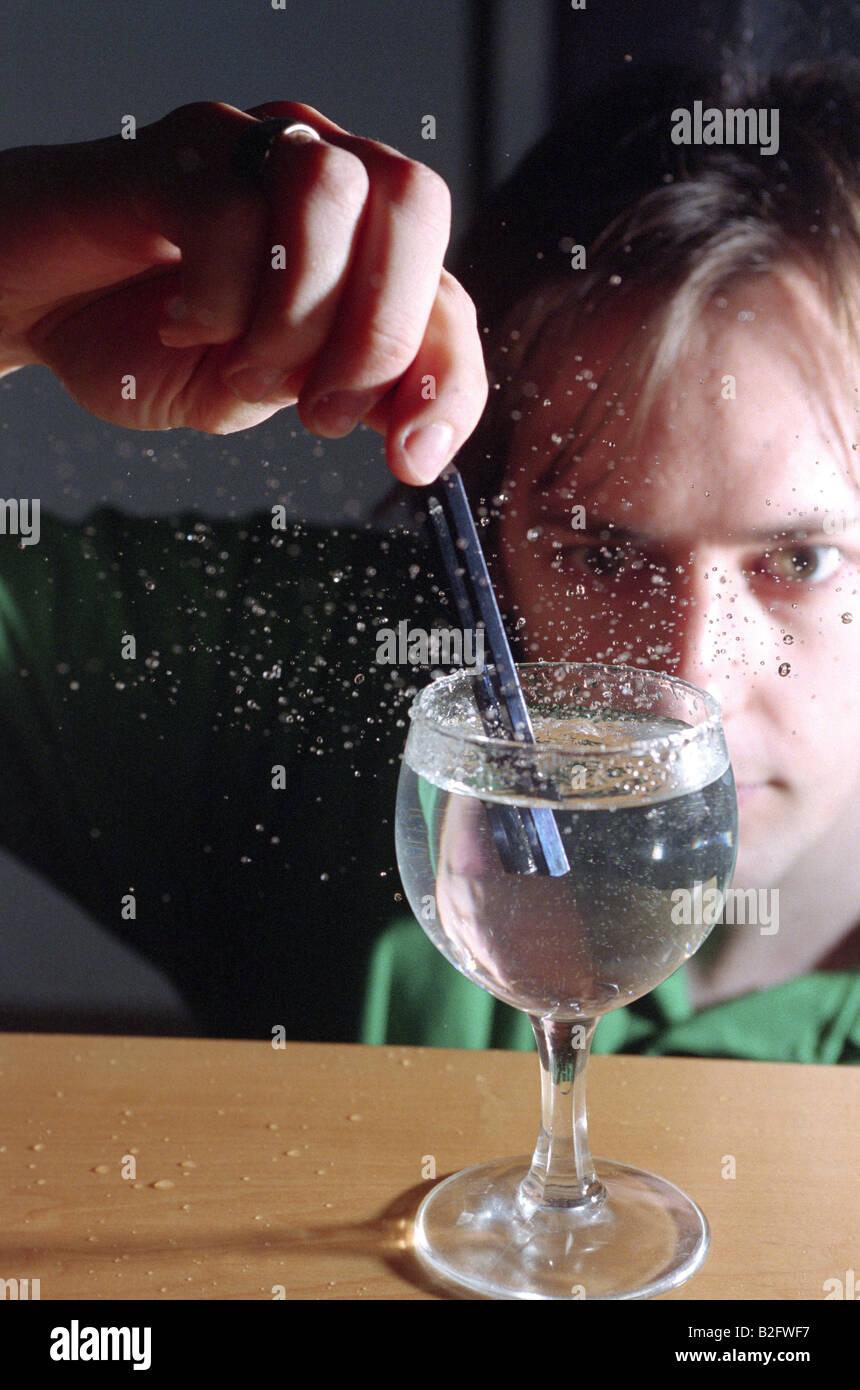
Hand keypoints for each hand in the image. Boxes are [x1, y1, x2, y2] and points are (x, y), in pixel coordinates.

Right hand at [0, 101, 487, 481]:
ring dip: (293, 317)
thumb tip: (421, 436)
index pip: (447, 298)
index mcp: (360, 246)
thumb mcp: (262, 391)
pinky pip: (231, 211)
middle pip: (414, 205)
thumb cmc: (151, 340)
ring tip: (237, 364)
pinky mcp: (179, 150)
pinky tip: (179, 321)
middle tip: (317, 412)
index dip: (447, 383)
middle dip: (377, 335)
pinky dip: (216, 299)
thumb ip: (346, 394)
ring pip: (329, 194)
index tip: (412, 462)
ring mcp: (252, 150)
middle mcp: (323, 176)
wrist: (42, 309)